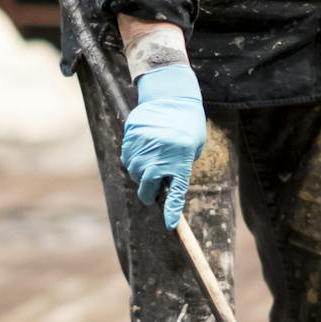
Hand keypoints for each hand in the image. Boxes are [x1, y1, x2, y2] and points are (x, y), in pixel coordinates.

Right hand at [120, 64, 205, 228]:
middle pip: (147, 189)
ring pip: (135, 174)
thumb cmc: (188, 124)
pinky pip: (127, 159)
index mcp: (180, 160)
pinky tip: (143, 150)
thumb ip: (181, 167)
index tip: (170, 225)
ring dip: (141, 175)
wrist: (171, 95)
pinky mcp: (130, 139)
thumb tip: (166, 186)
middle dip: (149, 194)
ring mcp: (142, 148)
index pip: (176, 194)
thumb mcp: (193, 147)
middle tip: (154, 190)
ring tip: (152, 161)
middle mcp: (159, 157)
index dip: (171, 211)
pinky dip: (133, 161)